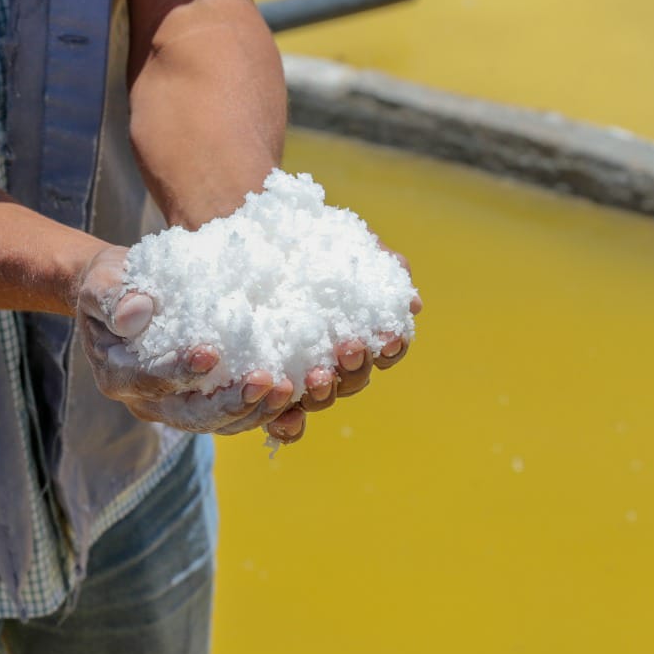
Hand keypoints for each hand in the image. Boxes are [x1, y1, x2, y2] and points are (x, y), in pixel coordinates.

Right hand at [74, 246, 297, 433]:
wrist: (124, 297)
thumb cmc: (114, 282)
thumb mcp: (102, 279)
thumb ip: (112, 296)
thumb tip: (136, 314)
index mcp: (118, 374)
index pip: (149, 380)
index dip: (179, 372)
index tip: (211, 354)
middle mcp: (148, 402)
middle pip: (191, 416)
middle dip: (230, 403)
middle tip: (267, 380)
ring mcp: (178, 408)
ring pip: (219, 424)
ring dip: (256, 412)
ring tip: (288, 389)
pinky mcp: (205, 403)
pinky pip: (237, 419)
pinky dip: (266, 415)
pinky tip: (296, 402)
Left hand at [277, 244, 422, 444]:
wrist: (242, 229)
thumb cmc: (299, 237)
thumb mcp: (338, 242)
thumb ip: (376, 267)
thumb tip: (411, 303)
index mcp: (356, 330)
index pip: (384, 350)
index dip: (391, 348)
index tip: (388, 338)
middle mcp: (330, 361)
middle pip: (354, 379)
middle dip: (355, 368)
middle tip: (346, 349)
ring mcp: (297, 375)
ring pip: (320, 399)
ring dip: (323, 393)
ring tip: (315, 378)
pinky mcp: (262, 385)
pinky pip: (278, 417)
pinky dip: (285, 424)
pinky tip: (280, 421)